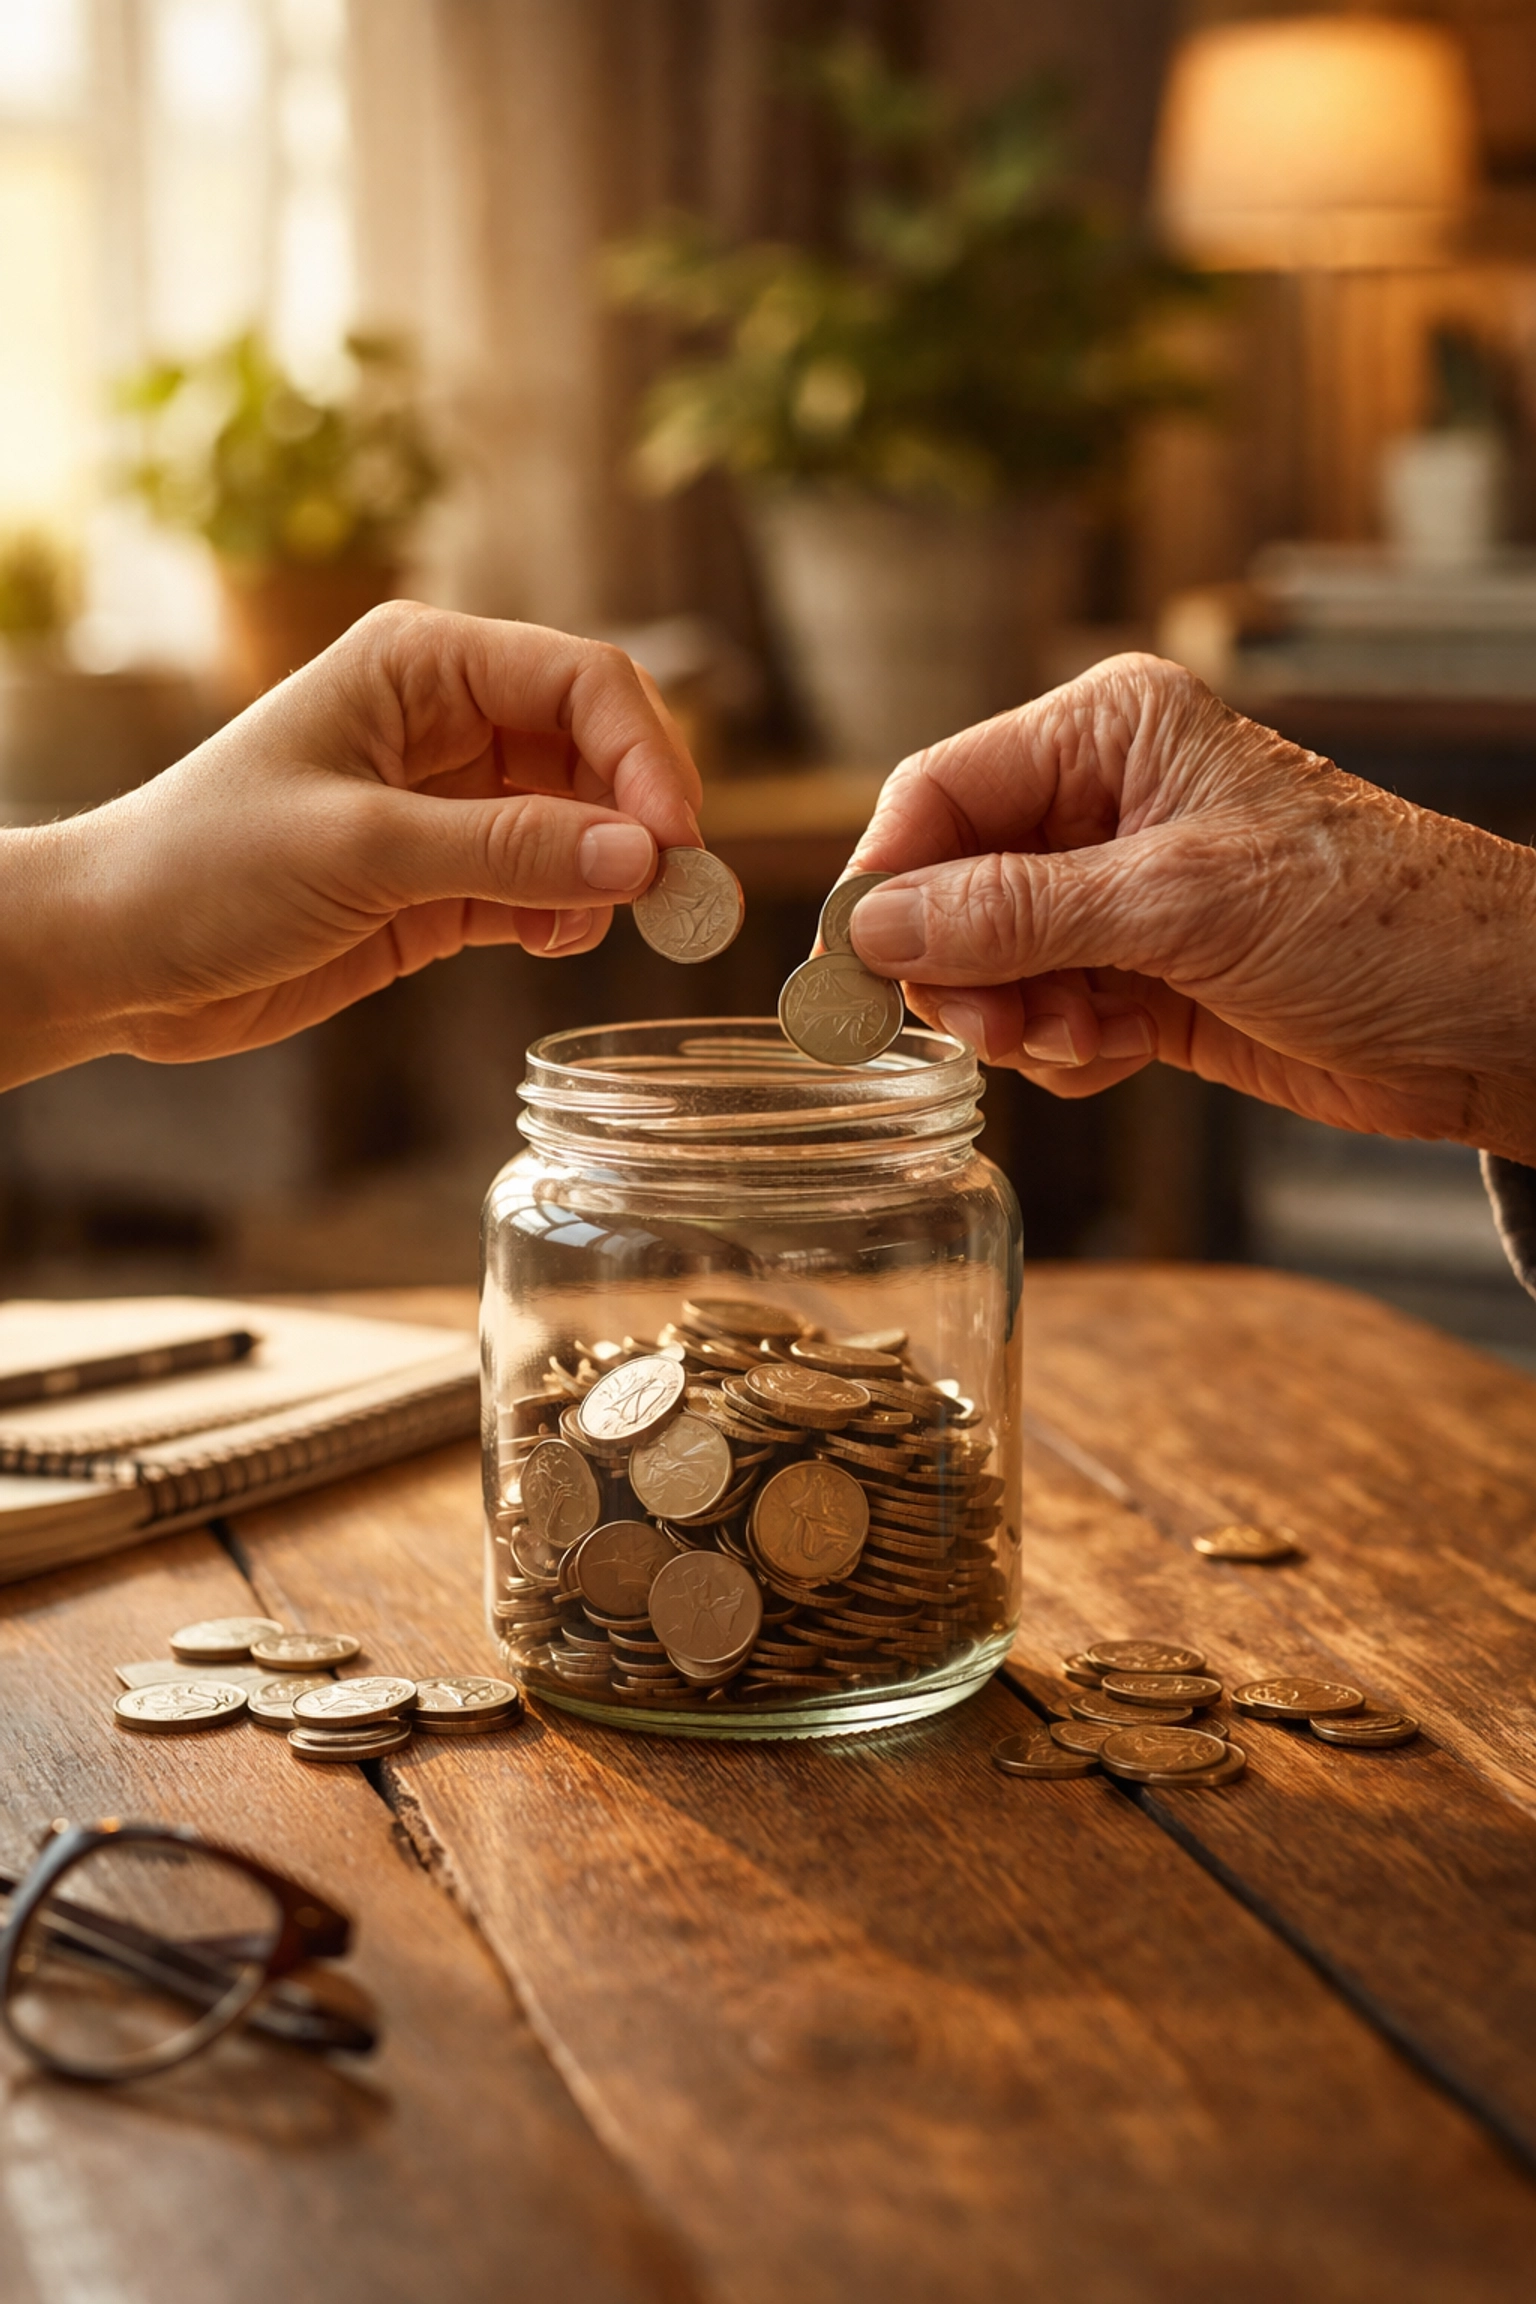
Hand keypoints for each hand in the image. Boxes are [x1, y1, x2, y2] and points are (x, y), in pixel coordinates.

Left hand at [0, 603, 702, 1086]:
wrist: (118, 956)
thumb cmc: (205, 869)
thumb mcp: (363, 851)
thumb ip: (509, 850)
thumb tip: (641, 856)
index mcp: (421, 665)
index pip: (581, 681)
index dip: (644, 755)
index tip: (673, 843)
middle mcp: (447, 721)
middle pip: (599, 749)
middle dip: (642, 819)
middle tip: (675, 898)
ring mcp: (451, 805)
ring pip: (585, 824)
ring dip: (608, 875)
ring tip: (591, 928)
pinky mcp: (446, 882)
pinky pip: (547, 886)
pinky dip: (569, 915)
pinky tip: (551, 941)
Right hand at [844, 653, 1535, 1162]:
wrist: (1493, 1023)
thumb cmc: (1377, 921)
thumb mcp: (1180, 905)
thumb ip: (1014, 914)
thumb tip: (874, 928)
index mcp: (1112, 734)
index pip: (942, 791)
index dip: (887, 878)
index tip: (853, 967)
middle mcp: (1103, 804)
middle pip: (950, 885)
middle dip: (958, 966)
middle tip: (988, 1025)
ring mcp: (1119, 896)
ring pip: (988, 963)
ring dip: (1017, 1017)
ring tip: (1086, 1037)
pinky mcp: (1143, 976)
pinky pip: (1044, 1016)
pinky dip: (1063, 1050)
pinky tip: (1122, 1053)